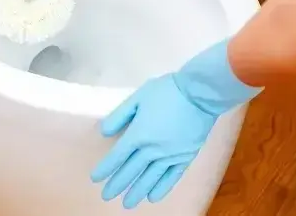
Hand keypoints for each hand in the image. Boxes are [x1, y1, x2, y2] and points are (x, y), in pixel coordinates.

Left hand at [91, 74, 215, 208]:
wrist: (199, 93)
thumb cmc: (167, 91)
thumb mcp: (138, 97)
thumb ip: (120, 115)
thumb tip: (104, 132)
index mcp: (138, 134)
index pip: (117, 156)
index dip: (105, 168)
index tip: (95, 179)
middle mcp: (152, 149)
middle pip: (131, 170)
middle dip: (117, 184)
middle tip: (106, 196)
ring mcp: (170, 156)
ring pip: (150, 178)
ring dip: (137, 192)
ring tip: (127, 204)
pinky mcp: (185, 157)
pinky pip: (171, 177)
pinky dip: (161, 188)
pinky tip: (153, 197)